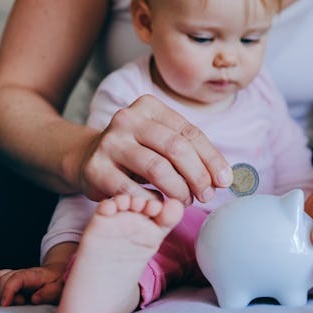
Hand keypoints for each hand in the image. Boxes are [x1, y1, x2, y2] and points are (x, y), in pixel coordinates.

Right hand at [0, 263, 65, 305]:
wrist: (56, 273)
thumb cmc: (57, 282)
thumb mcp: (60, 287)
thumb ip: (50, 293)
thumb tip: (34, 299)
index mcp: (34, 275)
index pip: (16, 278)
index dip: (8, 290)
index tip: (5, 304)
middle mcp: (22, 273)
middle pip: (3, 279)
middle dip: (4, 294)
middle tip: (21, 303)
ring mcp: (14, 276)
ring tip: (13, 302)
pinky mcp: (10, 281)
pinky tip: (9, 300)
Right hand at [73, 95, 232, 204]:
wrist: (87, 158)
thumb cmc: (137, 151)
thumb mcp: (162, 142)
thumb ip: (190, 153)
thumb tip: (224, 177)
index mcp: (149, 106)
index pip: (190, 132)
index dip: (211, 158)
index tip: (225, 180)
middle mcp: (128, 118)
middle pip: (176, 148)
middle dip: (198, 175)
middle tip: (207, 195)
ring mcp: (110, 142)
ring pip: (157, 168)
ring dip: (179, 190)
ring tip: (187, 201)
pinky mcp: (96, 168)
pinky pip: (132, 190)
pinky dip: (152, 201)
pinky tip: (161, 206)